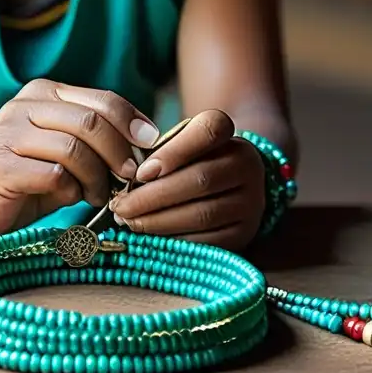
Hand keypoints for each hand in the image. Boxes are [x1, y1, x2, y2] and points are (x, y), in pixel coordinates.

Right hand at [0, 79, 159, 240]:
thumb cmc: (27, 175)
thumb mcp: (65, 149)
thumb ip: (96, 139)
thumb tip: (147, 144)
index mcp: (45, 93)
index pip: (102, 100)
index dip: (133, 122)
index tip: (151, 144)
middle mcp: (24, 106)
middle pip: (91, 122)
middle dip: (119, 153)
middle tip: (128, 177)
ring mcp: (8, 134)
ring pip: (74, 149)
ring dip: (96, 178)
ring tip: (97, 195)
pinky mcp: (0, 166)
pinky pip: (53, 175)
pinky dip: (71, 190)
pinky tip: (69, 198)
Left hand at [109, 110, 265, 250]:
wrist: (225, 186)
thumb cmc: (188, 162)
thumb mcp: (177, 146)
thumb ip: (158, 154)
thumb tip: (127, 182)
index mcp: (229, 134)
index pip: (208, 131)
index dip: (174, 151)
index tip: (141, 172)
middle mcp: (248, 165)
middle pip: (201, 179)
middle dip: (153, 196)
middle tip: (121, 206)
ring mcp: (251, 201)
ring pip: (203, 214)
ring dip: (159, 221)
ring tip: (129, 222)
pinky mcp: (245, 233)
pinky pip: (208, 241)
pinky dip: (175, 241)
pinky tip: (150, 238)